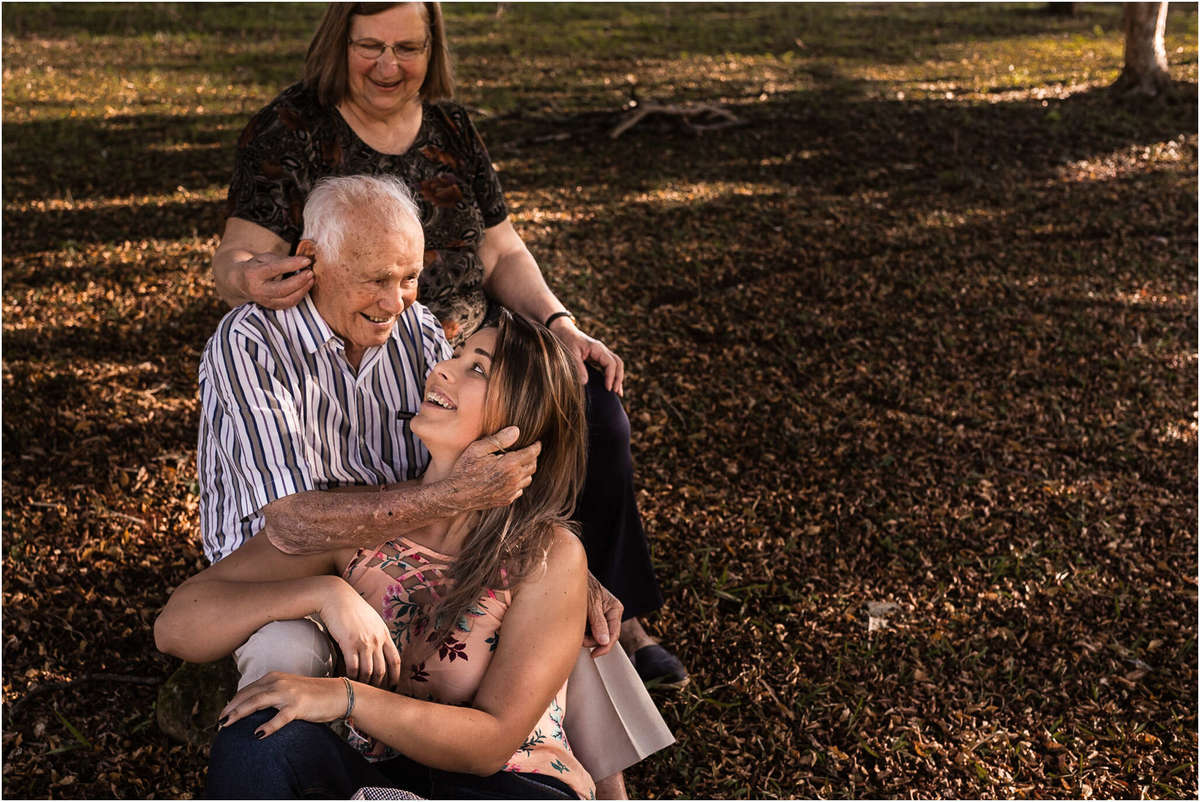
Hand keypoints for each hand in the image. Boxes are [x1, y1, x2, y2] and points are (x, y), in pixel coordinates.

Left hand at [219, 672, 347, 736]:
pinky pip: (280, 718)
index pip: (246, 690)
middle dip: (230, 709)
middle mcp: (278, 682)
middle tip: (218, 723)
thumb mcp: (288, 689)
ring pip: (257, 702)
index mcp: (274, 677)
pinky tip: (258, 734)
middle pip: (247, 695)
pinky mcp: (298, 706)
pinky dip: (268, 726)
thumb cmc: (312, 694)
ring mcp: (288, 693)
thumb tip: (251, 709)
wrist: (337, 694)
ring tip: (227, 725)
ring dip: (239, 714)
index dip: (232, 702)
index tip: (222, 715)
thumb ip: (271, 694)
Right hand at [237, 252, 314, 308]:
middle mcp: (257, 290)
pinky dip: (300, 296)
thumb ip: (281, 260)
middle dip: (299, 281)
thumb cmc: (255, 266)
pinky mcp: (271, 307)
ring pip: (287, 300)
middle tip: (310, 272)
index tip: (306, 260)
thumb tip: (302, 261)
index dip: (292, 264)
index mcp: (252, 274)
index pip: (274, 269)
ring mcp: (264, 301)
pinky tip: (305, 287)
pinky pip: (288, 304)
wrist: (240, 282)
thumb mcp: (264, 258)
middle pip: (282, 289)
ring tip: (311, 279)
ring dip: (302, 290)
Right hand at [319, 580, 401, 688]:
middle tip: (372, 693)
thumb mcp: (371, 619)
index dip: (395, 676)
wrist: (336, 596)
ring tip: (358, 690)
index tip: (392, 686)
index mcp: (384, 633)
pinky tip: (346, 681)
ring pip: (368, 671)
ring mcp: (364, 642)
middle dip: (378, 684)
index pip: (395, 660)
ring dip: (363, 683)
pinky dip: (350, 677)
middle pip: (382, 669)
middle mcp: (377, 639)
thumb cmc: (351, 607)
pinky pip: (352, 667)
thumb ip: (376, 634)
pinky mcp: (349, 643)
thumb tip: (376, 648)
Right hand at [444, 426, 540, 510]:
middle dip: (533, 457)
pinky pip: (520, 489)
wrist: (456, 496)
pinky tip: (510, 477)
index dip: (536, 446)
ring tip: (519, 463)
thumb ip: (499, 439)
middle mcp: (514, 479)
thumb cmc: (465, 469)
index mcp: (509, 465)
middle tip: (528, 450)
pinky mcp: (507, 500)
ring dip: (526, 470)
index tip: (537, 441)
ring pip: (528, 478)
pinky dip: (519, 482)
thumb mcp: (478, 449)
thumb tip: (516, 430)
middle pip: (533, 466)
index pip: (532, 453)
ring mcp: (511, 492)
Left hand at [548, 318, 624, 395]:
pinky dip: (613, 376)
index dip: (611, 377)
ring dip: (618, 378)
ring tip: (618, 393)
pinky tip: (612, 386)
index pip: (611, 363)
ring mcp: (601, 353)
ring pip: (616, 364)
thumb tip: (585, 382)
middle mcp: (602, 350)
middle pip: (618, 363)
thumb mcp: (571, 353)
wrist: (564, 331)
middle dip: (618, 378)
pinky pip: (610, 366)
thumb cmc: (567, 341)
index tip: (607, 388)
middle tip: (615, 392)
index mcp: (597, 348)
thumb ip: (578, 367)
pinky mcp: (598, 357)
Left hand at [582, 572, 622, 656]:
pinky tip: (577, 624)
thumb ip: (598, 622)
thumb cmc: (583, 584)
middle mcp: (611, 613)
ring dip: (585, 635)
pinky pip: (589, 630)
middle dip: (591, 640)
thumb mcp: (591, 604)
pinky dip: (582, 630)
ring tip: (576, 626)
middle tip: (579, 637)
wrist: (571, 575)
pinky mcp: (593, 617)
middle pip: (604, 637)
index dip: (604, 647)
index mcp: (615, 609)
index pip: (614, 634)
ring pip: (596, 635)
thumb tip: (604, 641)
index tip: (593, 654)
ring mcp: (602, 615)